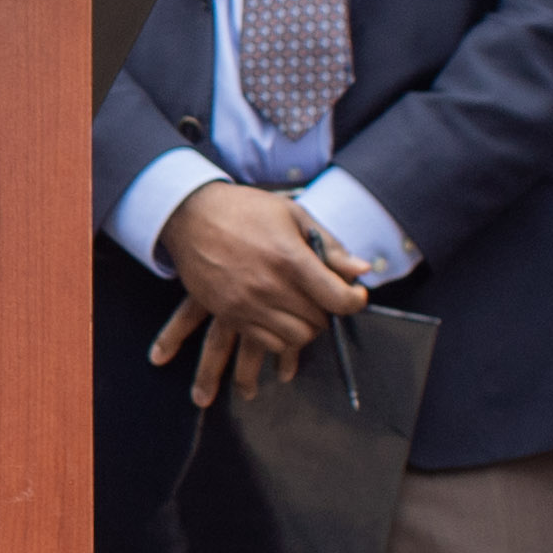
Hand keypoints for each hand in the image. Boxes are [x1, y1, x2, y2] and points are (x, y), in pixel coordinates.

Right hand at [150, 184, 368, 407]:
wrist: (190, 215)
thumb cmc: (245, 210)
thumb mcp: (292, 215)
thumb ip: (329, 246)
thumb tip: (362, 270)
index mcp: (290, 258)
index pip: (338, 298)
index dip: (354, 300)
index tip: (355, 296)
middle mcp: (269, 286)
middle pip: (318, 322)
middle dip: (327, 313)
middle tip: (322, 299)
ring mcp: (246, 303)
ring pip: (294, 339)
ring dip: (304, 329)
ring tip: (301, 311)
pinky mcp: (227, 313)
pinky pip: (266, 342)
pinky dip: (280, 338)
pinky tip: (279, 321)